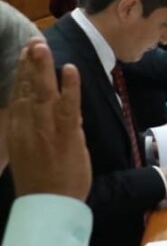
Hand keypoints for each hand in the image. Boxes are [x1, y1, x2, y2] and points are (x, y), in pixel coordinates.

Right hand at [7, 38, 90, 200]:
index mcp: (18, 130)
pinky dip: (69, 87)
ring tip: (41, 45)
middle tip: (32, 40)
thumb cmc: (43, 182)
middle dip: (28, 64)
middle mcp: (28, 126)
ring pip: (43, 92)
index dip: (20, 73)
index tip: (22, 53)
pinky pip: (69, 106)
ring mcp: (47, 129)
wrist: (48, 204)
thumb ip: (31, 129)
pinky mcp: (67, 134)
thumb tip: (34, 112)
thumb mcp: (28, 152)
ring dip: (42, 68)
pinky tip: (69, 69)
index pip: (17, 95)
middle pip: (26, 89)